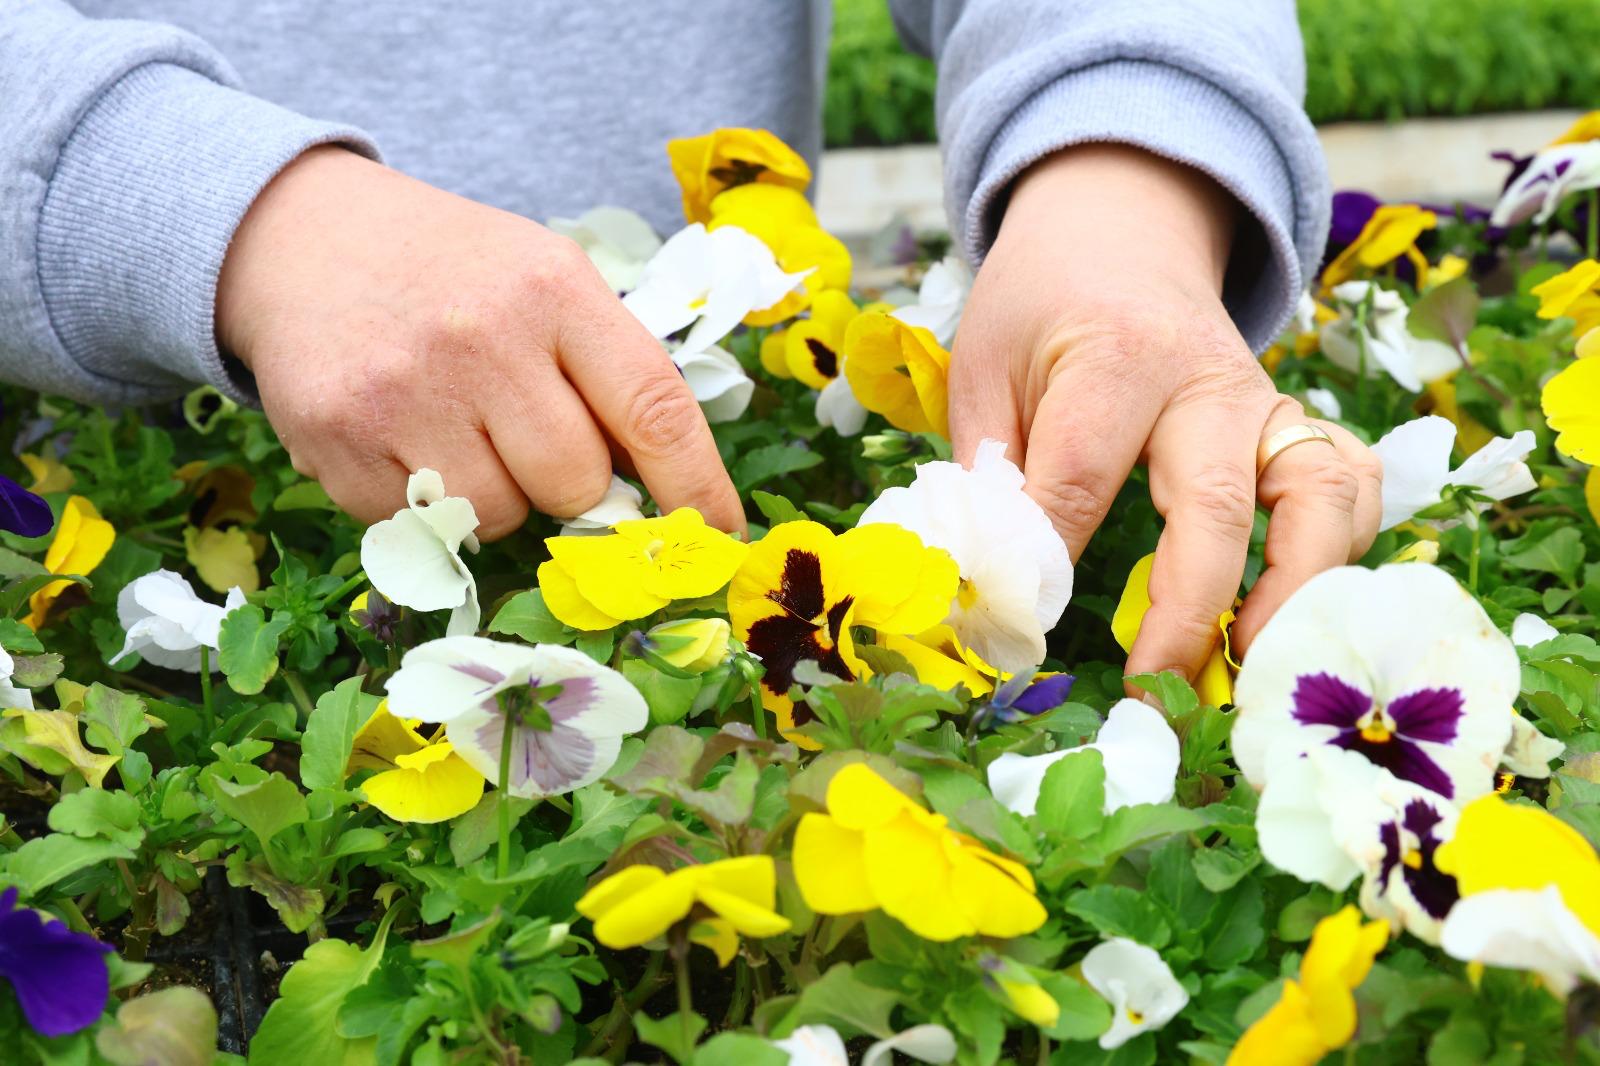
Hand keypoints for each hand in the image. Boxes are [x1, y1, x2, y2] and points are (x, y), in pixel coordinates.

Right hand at [215, 146, 742, 538]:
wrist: (299, 237)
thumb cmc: (453, 273)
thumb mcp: (545, 280)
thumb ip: (607, 372)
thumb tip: (666, 497)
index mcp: (553, 289)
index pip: (653, 408)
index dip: (696, 485)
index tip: (719, 534)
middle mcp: (482, 339)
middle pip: (574, 482)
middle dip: (572, 485)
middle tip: (535, 441)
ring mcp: (403, 393)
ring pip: (500, 517)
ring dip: (498, 498)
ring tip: (461, 431)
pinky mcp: (335, 439)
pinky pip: (421, 528)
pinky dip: (428, 506)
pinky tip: (404, 438)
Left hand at [950, 145, 1381, 684]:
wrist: (1119, 233)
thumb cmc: (1041, 309)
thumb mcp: (984, 368)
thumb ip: (989, 469)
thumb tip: (996, 582)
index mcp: (1115, 356)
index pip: (1083, 475)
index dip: (1052, 560)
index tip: (1027, 625)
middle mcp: (1208, 382)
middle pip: (1219, 504)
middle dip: (1190, 612)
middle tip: (1155, 695)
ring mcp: (1268, 406)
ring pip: (1321, 497)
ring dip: (1295, 593)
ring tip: (1248, 671)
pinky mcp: (1297, 426)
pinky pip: (1351, 487)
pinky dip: (1341, 552)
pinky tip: (1297, 611)